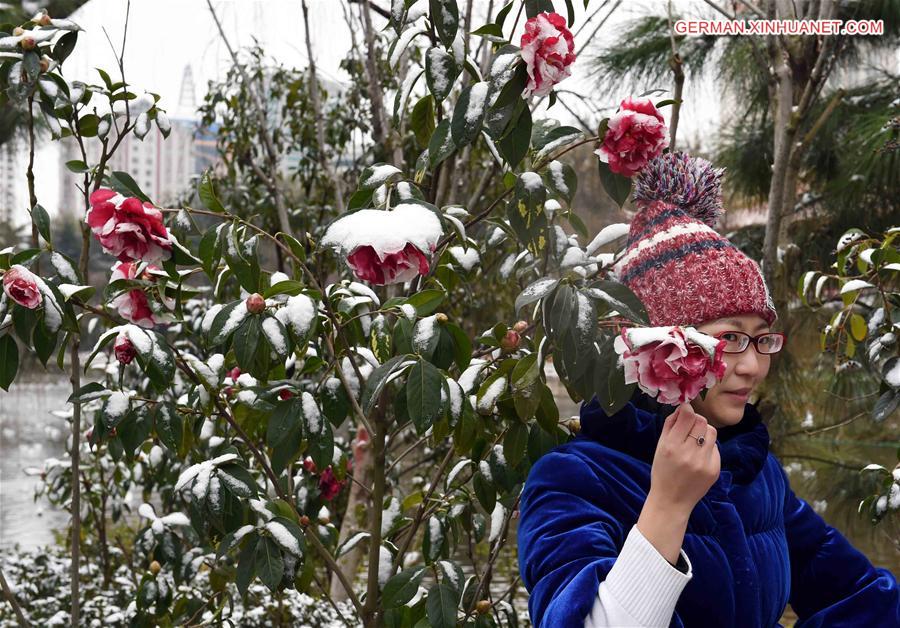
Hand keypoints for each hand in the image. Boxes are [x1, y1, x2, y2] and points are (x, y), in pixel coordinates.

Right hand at [636, 404, 719, 563]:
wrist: (671, 501)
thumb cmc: (662, 471)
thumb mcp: (659, 446)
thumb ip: (670, 424)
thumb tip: (683, 407)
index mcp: (671, 446)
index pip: (687, 416)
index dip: (687, 410)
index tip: (685, 412)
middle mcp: (688, 454)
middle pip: (702, 421)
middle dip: (695, 421)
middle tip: (690, 428)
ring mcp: (703, 463)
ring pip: (712, 432)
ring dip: (704, 432)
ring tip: (696, 441)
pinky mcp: (714, 470)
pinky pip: (715, 448)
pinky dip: (708, 448)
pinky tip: (699, 457)